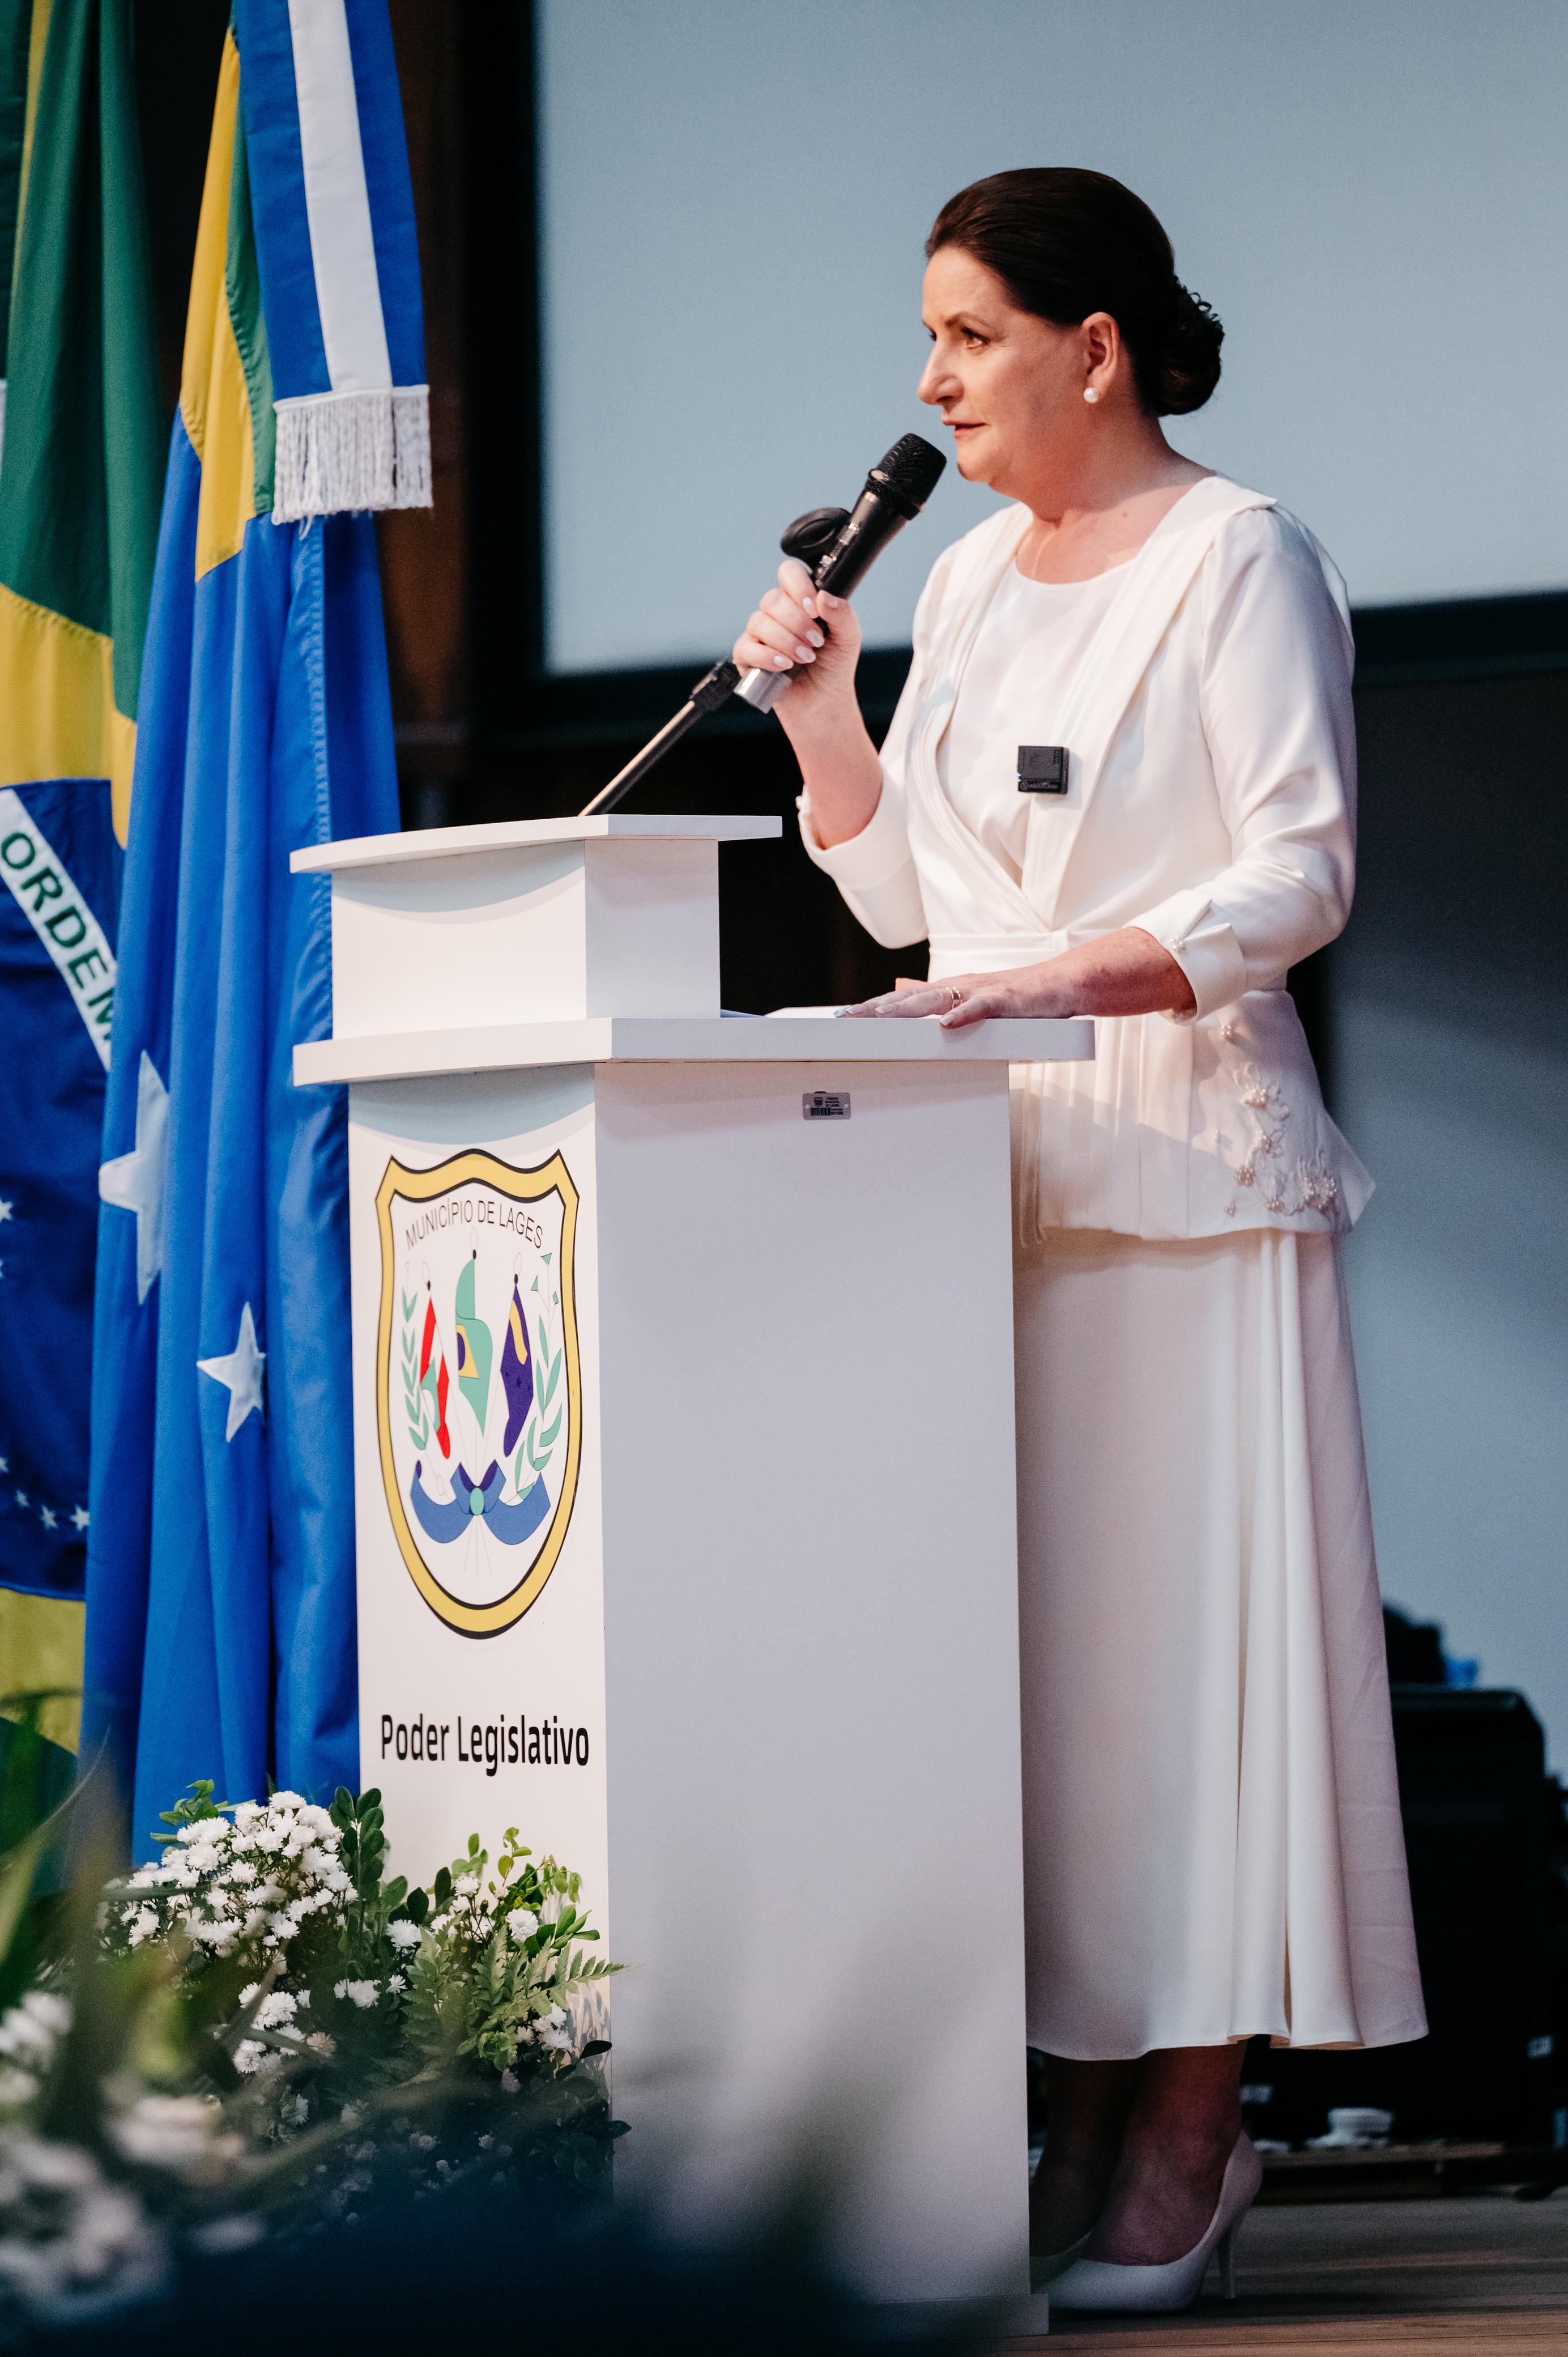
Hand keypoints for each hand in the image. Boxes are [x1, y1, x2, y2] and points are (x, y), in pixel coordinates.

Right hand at [733, 559, 862, 729]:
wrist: (824, 701)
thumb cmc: (834, 666)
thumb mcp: (848, 638)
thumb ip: (842, 614)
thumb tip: (824, 597)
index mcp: (799, 600)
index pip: (789, 573)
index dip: (799, 586)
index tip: (814, 608)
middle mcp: (776, 612)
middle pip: (773, 599)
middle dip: (798, 622)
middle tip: (816, 643)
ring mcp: (759, 633)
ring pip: (760, 622)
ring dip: (786, 641)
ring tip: (805, 658)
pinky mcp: (746, 656)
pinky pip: (747, 647)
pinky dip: (768, 657)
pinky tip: (785, 666)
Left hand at [836, 931, 1196, 1023]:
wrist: (1068, 984)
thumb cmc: (1020, 995)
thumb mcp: (969, 996)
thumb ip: (933, 994)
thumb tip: (897, 989)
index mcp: (950, 991)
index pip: (902, 1002)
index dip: (870, 1010)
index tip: (838, 1018)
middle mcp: (960, 987)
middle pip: (909, 1000)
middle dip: (874, 1011)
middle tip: (843, 1020)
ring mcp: (983, 990)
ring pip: (938, 999)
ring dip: (907, 1009)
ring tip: (879, 1018)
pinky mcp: (1008, 998)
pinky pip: (983, 1006)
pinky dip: (965, 1013)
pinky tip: (947, 1023)